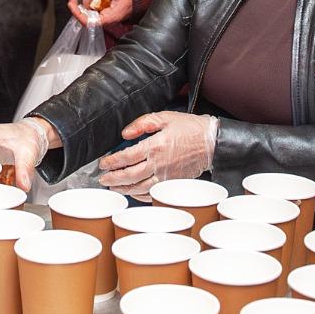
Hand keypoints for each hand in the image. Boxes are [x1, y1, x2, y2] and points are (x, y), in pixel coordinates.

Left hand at [68, 0, 132, 25]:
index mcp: (110, 17)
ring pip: (89, 9)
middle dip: (84, 1)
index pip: (88, 22)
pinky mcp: (105, 11)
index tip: (71, 2)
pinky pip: (94, 6)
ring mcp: (106, 15)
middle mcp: (107, 19)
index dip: (77, 13)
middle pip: (86, 15)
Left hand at [96, 111, 218, 197]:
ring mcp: (166, 176)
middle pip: (129, 176)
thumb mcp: (165, 117)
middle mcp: (158, 164)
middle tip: (102, 179)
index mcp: (155, 146)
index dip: (111, 162)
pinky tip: (133, 193)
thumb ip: (142, 123)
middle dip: (112, 179)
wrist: (211, 142)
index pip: (126, 157)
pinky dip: (139, 196)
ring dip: (123, 189)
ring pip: (139, 188)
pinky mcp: (172, 184)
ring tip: (113, 187)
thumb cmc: (190, 128)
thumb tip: (125, 133)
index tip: (103, 163)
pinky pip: (152, 194)